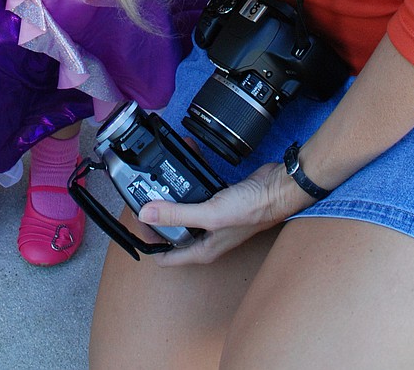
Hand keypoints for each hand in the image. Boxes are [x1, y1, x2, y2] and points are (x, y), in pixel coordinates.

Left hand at [138, 161, 306, 265]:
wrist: (278, 188)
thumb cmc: (252, 209)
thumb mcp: (209, 214)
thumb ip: (177, 215)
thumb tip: (145, 215)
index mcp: (202, 249)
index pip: (165, 256)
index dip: (147, 241)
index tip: (135, 220)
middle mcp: (205, 237)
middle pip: (171, 231)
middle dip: (154, 214)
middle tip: (141, 193)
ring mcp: (211, 217)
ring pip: (181, 208)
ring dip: (169, 192)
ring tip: (155, 175)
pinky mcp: (217, 198)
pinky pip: (195, 188)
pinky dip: (187, 175)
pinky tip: (182, 157)